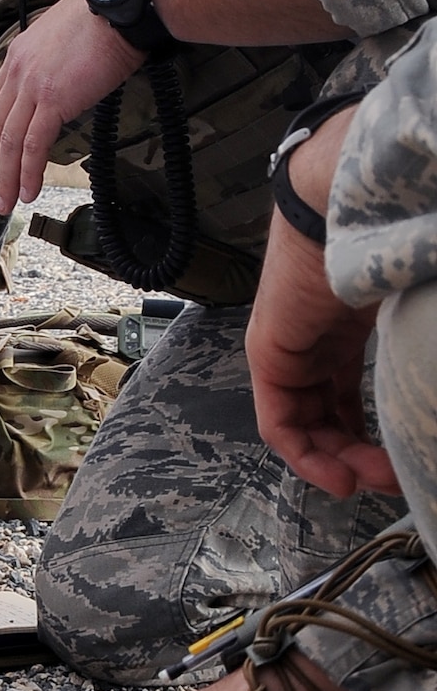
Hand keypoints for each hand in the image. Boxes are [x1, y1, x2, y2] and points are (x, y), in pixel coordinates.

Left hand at [0, 0, 143, 214]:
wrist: (119, 7)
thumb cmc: (103, 19)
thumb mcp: (61, 39)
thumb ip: (50, 66)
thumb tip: (58, 88)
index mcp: (18, 56)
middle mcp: (18, 72)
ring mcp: (33, 86)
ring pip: (8, 142)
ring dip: (5, 177)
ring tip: (5, 201)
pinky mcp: (53, 100)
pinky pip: (33, 144)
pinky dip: (28, 171)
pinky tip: (28, 189)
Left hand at [247, 214, 397, 501]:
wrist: (349, 206)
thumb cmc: (391, 243)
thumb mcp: (410, 310)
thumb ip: (417, 348)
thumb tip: (432, 384)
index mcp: (344, 327)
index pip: (345, 394)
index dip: (372, 434)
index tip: (401, 461)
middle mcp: (312, 342)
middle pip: (325, 414)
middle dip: (358, 455)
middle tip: (392, 479)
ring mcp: (288, 348)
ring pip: (303, 424)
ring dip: (335, 461)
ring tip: (366, 484)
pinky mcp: (269, 355)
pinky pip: (279, 420)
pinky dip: (305, 453)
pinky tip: (336, 474)